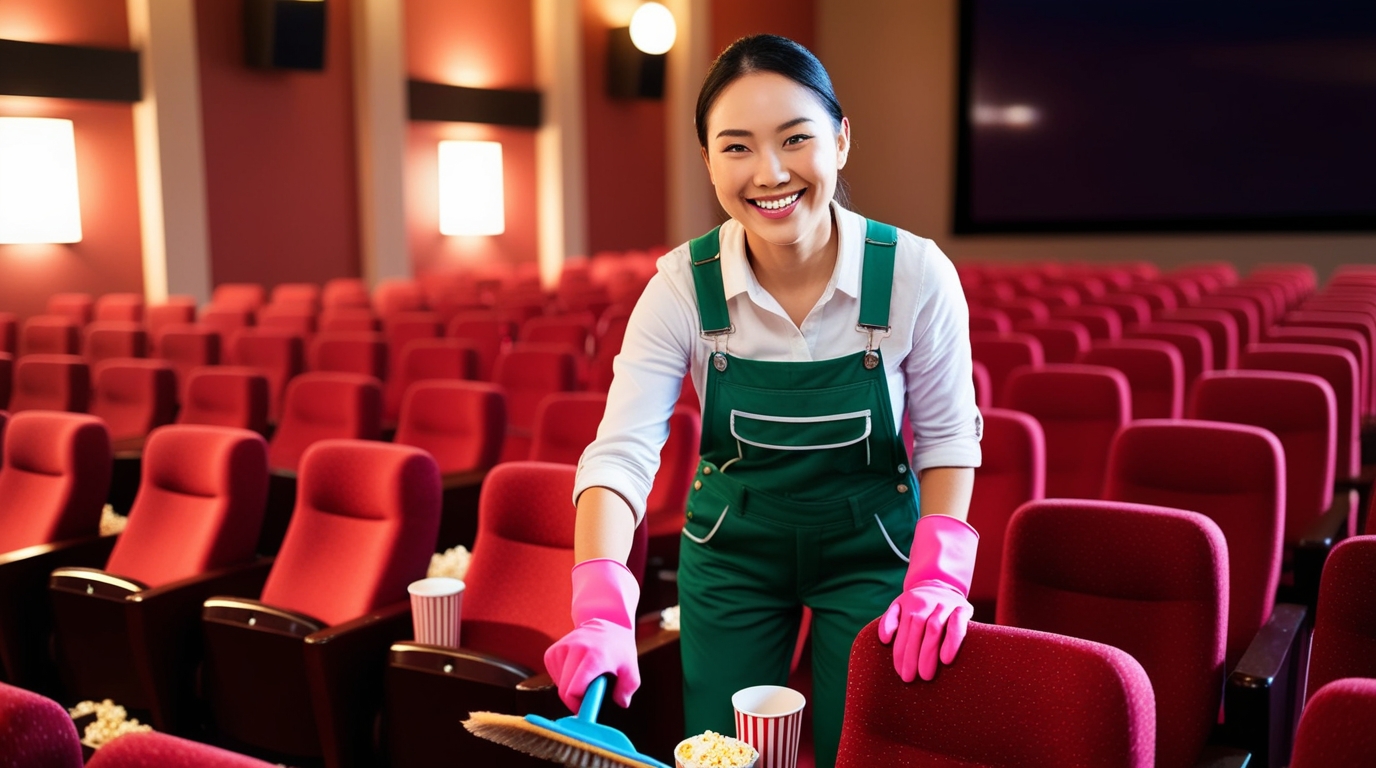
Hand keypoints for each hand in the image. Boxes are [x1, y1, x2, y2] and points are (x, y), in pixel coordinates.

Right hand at [543, 558, 640, 711]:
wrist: (607, 622)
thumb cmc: (619, 649)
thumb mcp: (631, 669)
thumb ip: (627, 689)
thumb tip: (620, 703)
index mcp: (594, 656)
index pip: (573, 690)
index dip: (578, 704)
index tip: (585, 707)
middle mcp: (575, 649)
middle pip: (564, 689)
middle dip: (574, 699)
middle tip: (587, 695)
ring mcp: (562, 648)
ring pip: (557, 683)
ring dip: (568, 687)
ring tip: (584, 679)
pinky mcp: (553, 650)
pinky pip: (552, 674)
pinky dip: (562, 679)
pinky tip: (575, 672)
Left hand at [877, 514, 977, 681]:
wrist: (943, 583)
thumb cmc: (918, 603)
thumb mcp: (899, 606)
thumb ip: (889, 620)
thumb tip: (885, 639)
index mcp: (910, 605)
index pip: (903, 632)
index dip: (900, 653)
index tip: (899, 672)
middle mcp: (926, 603)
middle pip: (917, 632)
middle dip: (912, 657)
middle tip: (909, 679)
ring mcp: (945, 605)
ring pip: (935, 629)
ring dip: (929, 654)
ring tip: (925, 676)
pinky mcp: (962, 609)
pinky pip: (958, 625)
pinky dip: (952, 641)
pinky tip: (946, 659)